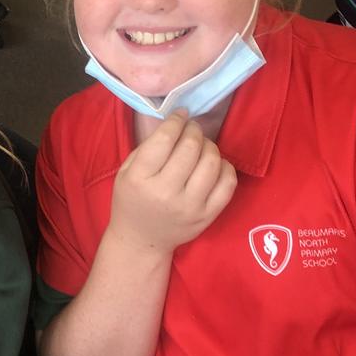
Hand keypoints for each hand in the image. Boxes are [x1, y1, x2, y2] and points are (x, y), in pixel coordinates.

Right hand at [108, 112, 236, 256]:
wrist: (142, 240)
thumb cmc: (132, 200)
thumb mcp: (127, 172)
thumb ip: (148, 147)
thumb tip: (178, 122)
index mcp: (140, 179)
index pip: (164, 139)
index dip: (176, 121)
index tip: (181, 115)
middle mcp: (165, 193)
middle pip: (191, 148)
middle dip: (194, 130)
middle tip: (191, 129)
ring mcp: (190, 206)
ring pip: (212, 162)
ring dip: (209, 146)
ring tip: (201, 146)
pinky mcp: (208, 216)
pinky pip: (228, 182)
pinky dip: (224, 166)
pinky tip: (213, 165)